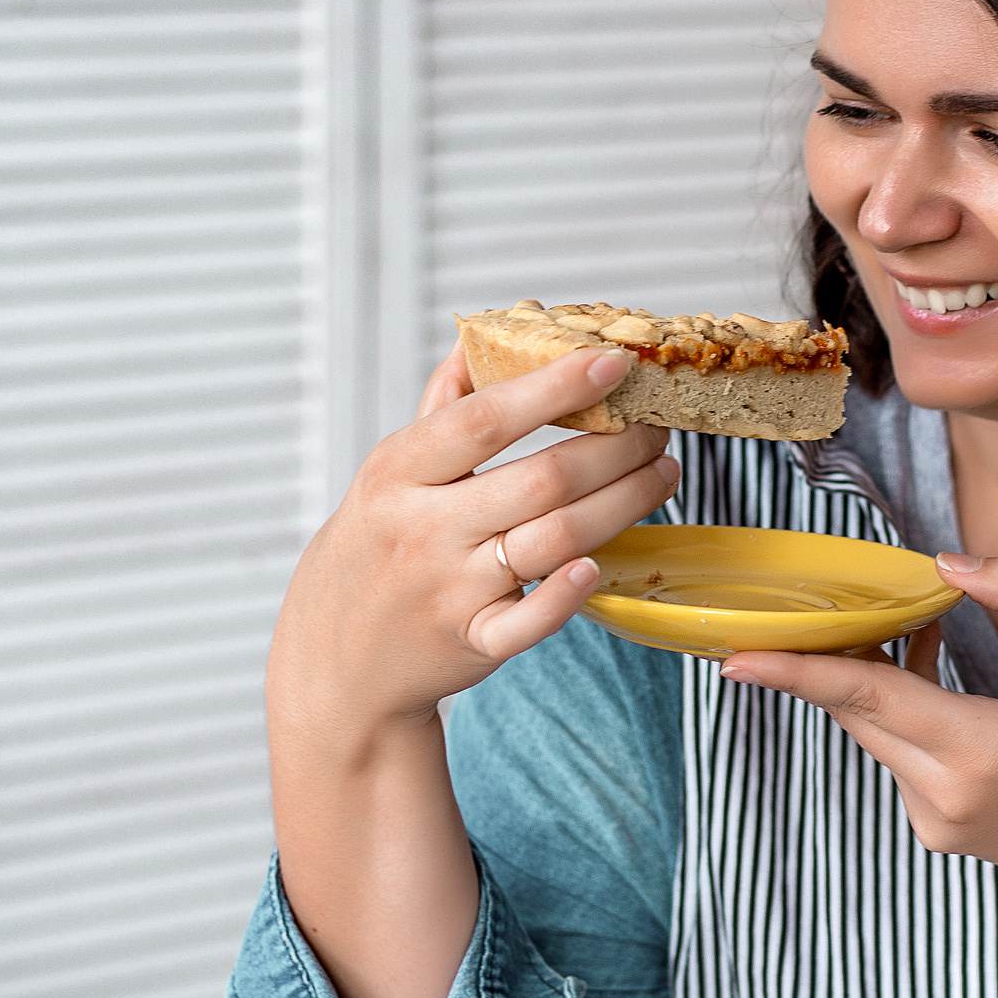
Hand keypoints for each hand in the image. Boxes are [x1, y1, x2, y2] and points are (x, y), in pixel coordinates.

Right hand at [266, 344, 678, 745]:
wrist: (335, 659)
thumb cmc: (376, 550)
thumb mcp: (389, 473)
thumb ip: (442, 408)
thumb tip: (481, 338)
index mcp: (399, 471)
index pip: (486, 419)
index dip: (555, 388)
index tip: (611, 363)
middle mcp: (423, 527)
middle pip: (542, 480)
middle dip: (616, 449)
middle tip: (655, 429)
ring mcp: (448, 589)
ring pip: (556, 540)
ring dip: (624, 503)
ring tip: (662, 474)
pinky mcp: (472, 642)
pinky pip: (531, 619)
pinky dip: (568, 593)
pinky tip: (602, 563)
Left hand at [719, 553, 997, 902]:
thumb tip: (945, 566)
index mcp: (978, 749)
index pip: (866, 696)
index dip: (796, 671)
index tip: (735, 658)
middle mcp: (942, 794)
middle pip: (859, 710)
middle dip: (836, 653)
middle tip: (828, 600)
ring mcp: (934, 821)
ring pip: (875, 732)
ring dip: (881, 679)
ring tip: (920, 632)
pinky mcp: (936, 832)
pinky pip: (898, 756)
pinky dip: (903, 714)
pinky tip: (939, 684)